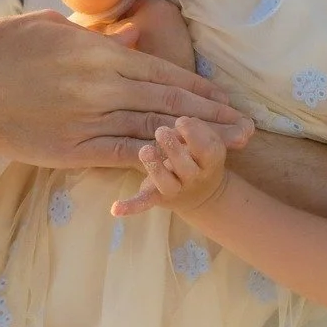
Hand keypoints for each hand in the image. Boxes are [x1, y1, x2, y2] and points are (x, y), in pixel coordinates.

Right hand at [0, 10, 250, 168]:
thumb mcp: (52, 27)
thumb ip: (96, 36)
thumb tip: (130, 40)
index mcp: (98, 52)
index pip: (163, 73)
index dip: (200, 89)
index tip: (228, 100)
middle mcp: (99, 85)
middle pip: (168, 103)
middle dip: (212, 118)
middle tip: (247, 130)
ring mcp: (84, 119)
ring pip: (150, 130)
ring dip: (191, 142)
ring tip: (224, 151)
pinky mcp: (66, 149)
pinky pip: (116, 155)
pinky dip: (148, 161)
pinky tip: (175, 168)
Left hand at [111, 117, 229, 216]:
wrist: (203, 195)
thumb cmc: (200, 155)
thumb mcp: (208, 139)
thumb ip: (198, 127)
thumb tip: (181, 119)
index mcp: (211, 160)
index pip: (207, 148)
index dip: (195, 134)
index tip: (181, 120)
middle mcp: (195, 178)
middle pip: (186, 166)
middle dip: (173, 148)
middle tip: (161, 131)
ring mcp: (176, 189)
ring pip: (166, 182)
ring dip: (155, 167)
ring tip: (145, 150)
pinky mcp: (157, 197)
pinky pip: (144, 203)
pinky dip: (130, 207)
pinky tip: (115, 208)